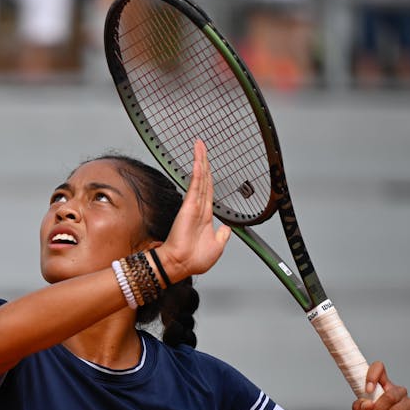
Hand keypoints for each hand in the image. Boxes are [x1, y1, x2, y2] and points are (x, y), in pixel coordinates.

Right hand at [156, 139, 231, 278]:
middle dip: (203, 160)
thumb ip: (222, 235)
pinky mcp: (188, 207)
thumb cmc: (194, 259)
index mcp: (205, 216)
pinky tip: (198, 161)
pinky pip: (195, 186)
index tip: (206, 162)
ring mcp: (193, 206)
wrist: (181, 265)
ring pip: (200, 178)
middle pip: (203, 178)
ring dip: (200, 160)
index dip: (208, 174)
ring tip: (199, 145)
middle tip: (201, 144)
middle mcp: (199, 207)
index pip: (208, 189)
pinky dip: (197, 173)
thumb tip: (227, 228)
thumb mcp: (217, 246)